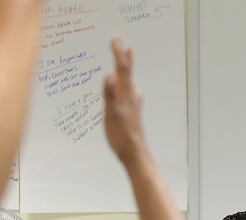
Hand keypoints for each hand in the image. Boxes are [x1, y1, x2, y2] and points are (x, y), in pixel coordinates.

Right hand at [103, 37, 146, 163]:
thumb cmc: (122, 136)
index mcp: (127, 95)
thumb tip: (109, 75)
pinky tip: (129, 83)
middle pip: (128, 71)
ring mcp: (134, 103)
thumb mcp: (112, 115)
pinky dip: (128, 79)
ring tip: (129, 53)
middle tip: (120, 40)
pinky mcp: (133, 110)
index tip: (115, 39)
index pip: (122, 70)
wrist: (135, 153)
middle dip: (123, 55)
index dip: (118, 54)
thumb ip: (110, 95)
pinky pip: (130, 88)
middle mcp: (133, 96)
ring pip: (130, 79)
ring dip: (127, 65)